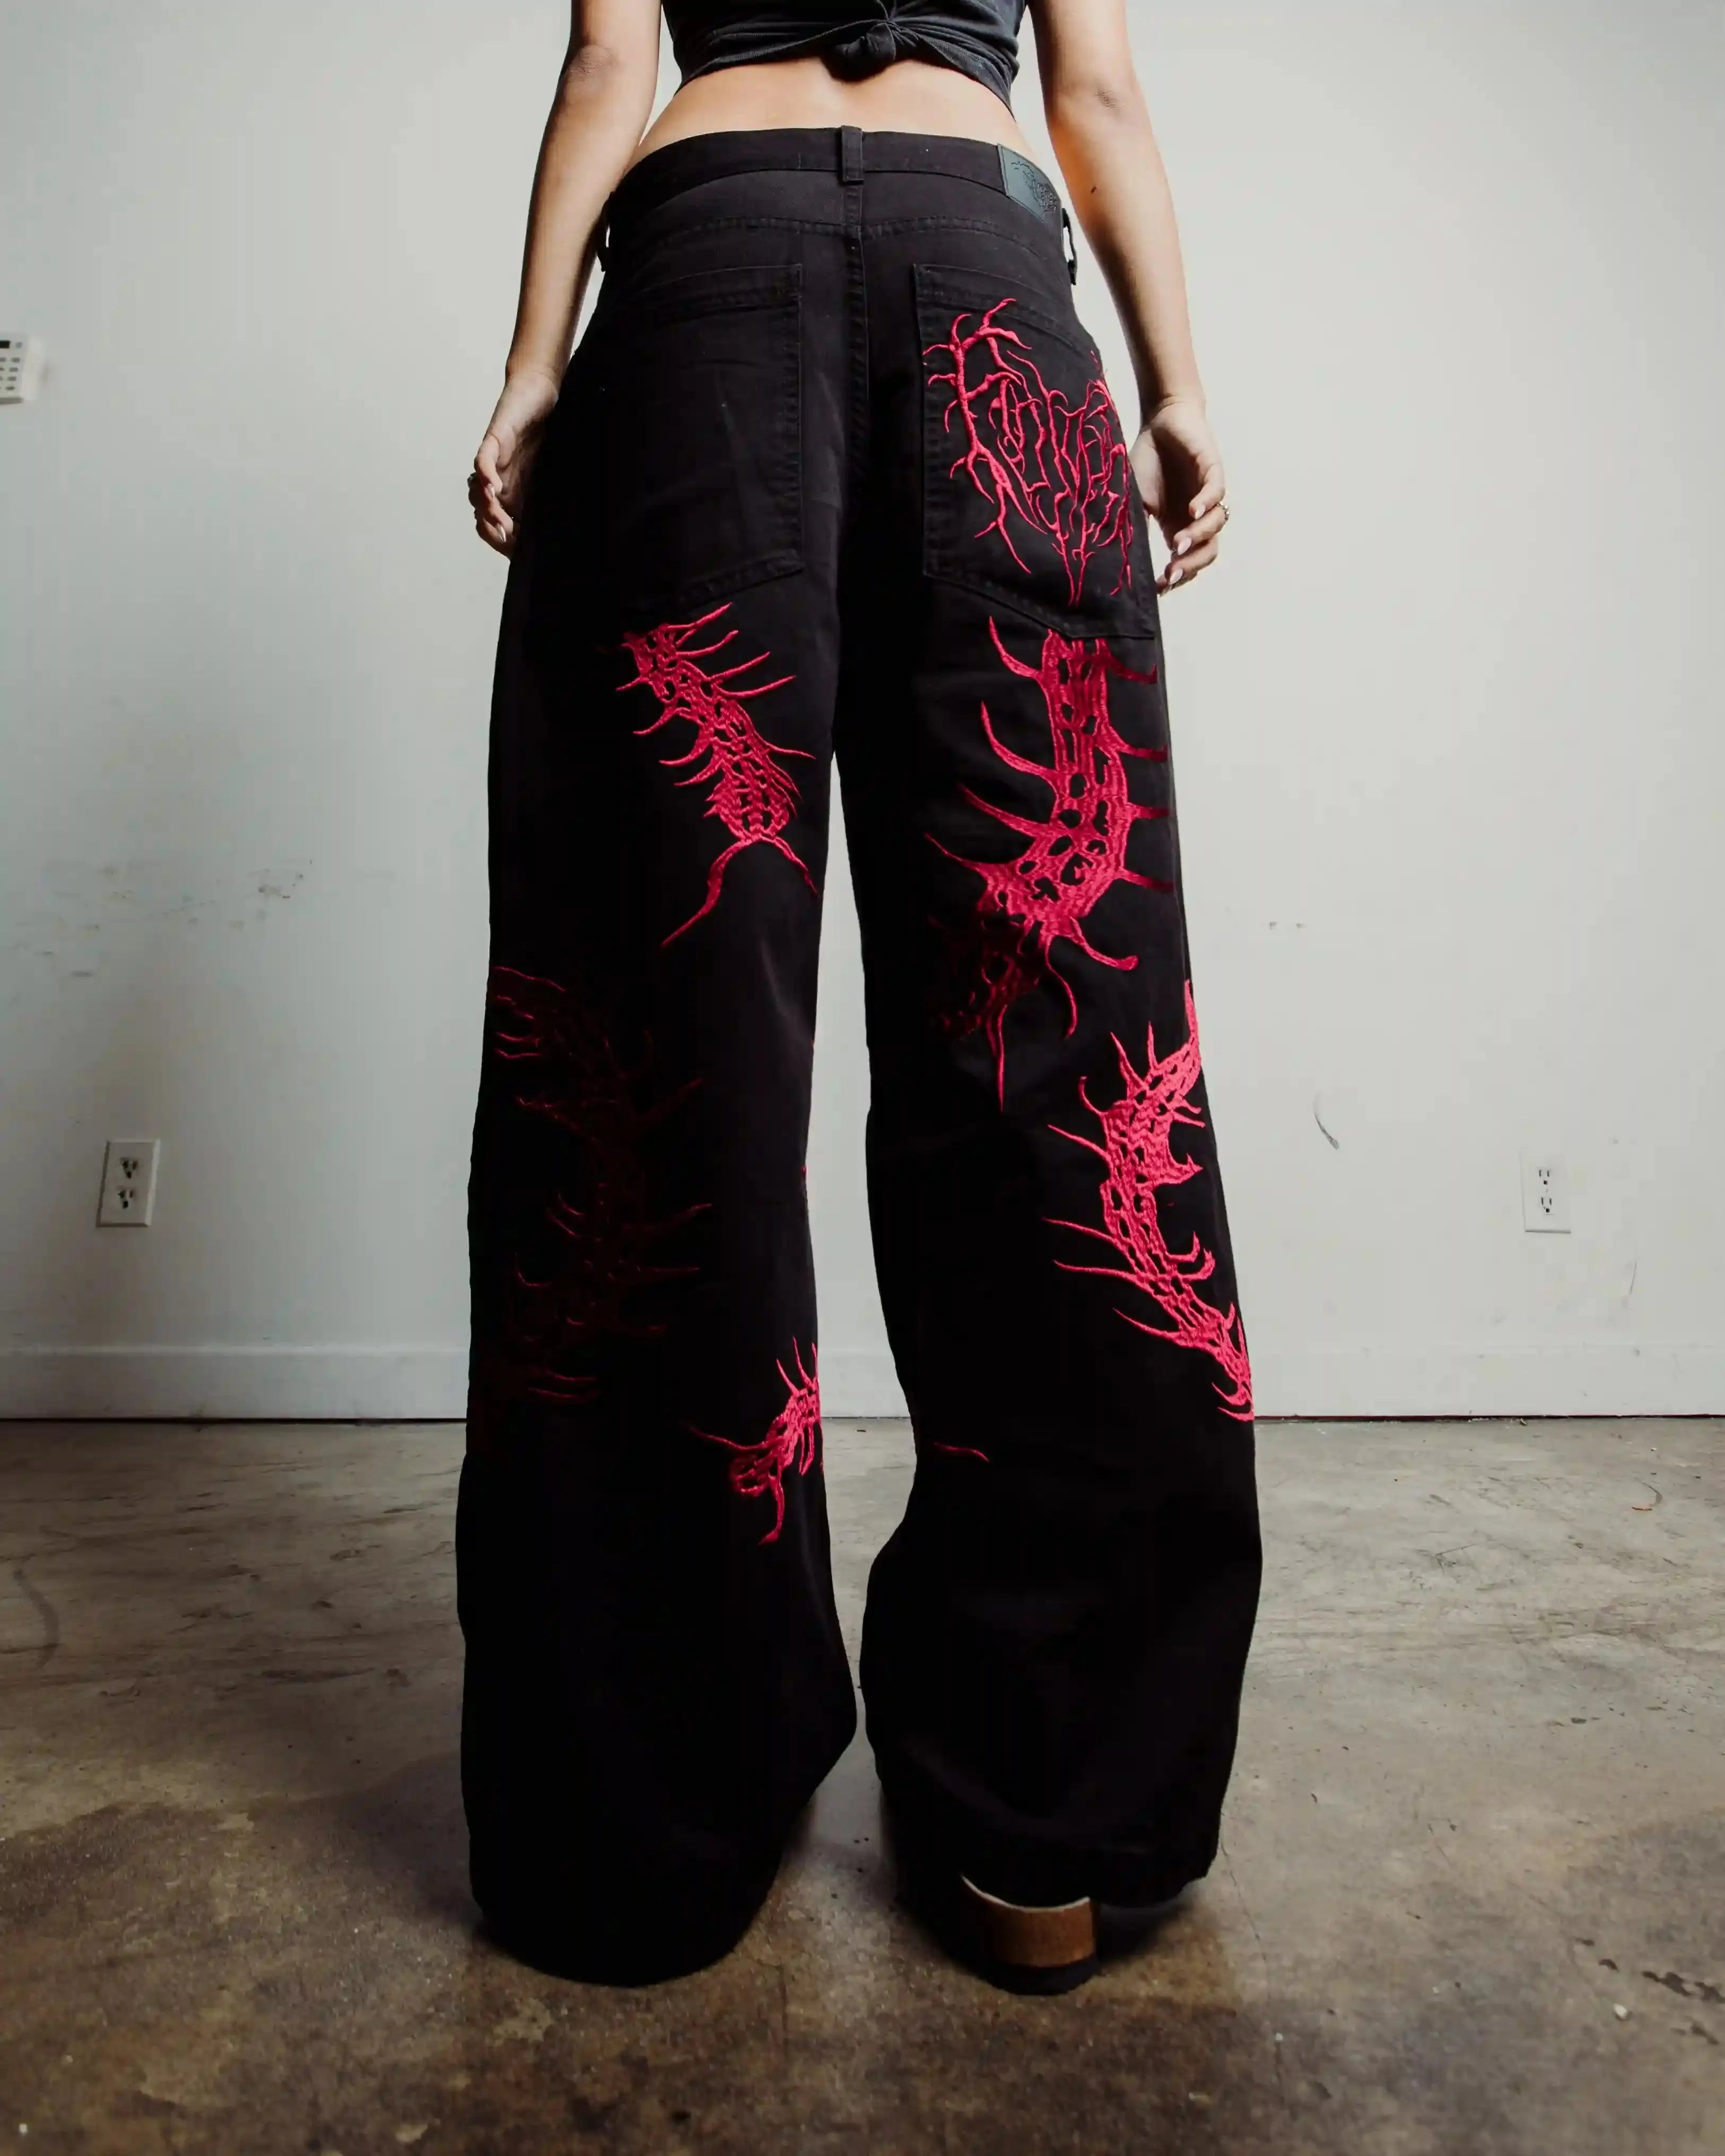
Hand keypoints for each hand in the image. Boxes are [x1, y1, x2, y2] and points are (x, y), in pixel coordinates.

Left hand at [469, 367, 560, 556]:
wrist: (542, 390)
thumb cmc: (551, 429)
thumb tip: (573, 532)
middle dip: (493, 529)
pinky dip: (486, 474)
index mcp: (514, 491)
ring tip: (502, 522)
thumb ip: (555, 497)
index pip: (500, 522)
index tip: (519, 553)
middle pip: (484, 512)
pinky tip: (494, 488)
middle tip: (509, 541)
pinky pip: (484, 460)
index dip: (504, 540)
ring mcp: (495, 460)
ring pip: (480, 490)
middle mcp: (500, 479)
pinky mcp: (495, 439)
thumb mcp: (555, 472)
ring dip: (488, 508)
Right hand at [1129, 399, 1228, 593]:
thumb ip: (1132, 527)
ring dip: (1197, 539)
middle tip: (1170, 573)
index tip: (1158, 587)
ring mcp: (1207, 495)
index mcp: (1178, 527)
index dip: (1177, 577)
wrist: (1160, 420)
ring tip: (1177, 544)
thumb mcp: (1133, 500)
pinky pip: (1216, 493)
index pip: (1187, 562)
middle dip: (1190, 566)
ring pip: (1215, 527)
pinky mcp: (1212, 471)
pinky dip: (1206, 505)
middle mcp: (1196, 517)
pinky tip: (1192, 512)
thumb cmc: (1147, 460)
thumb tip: (1117, 559)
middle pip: (1207, 552)